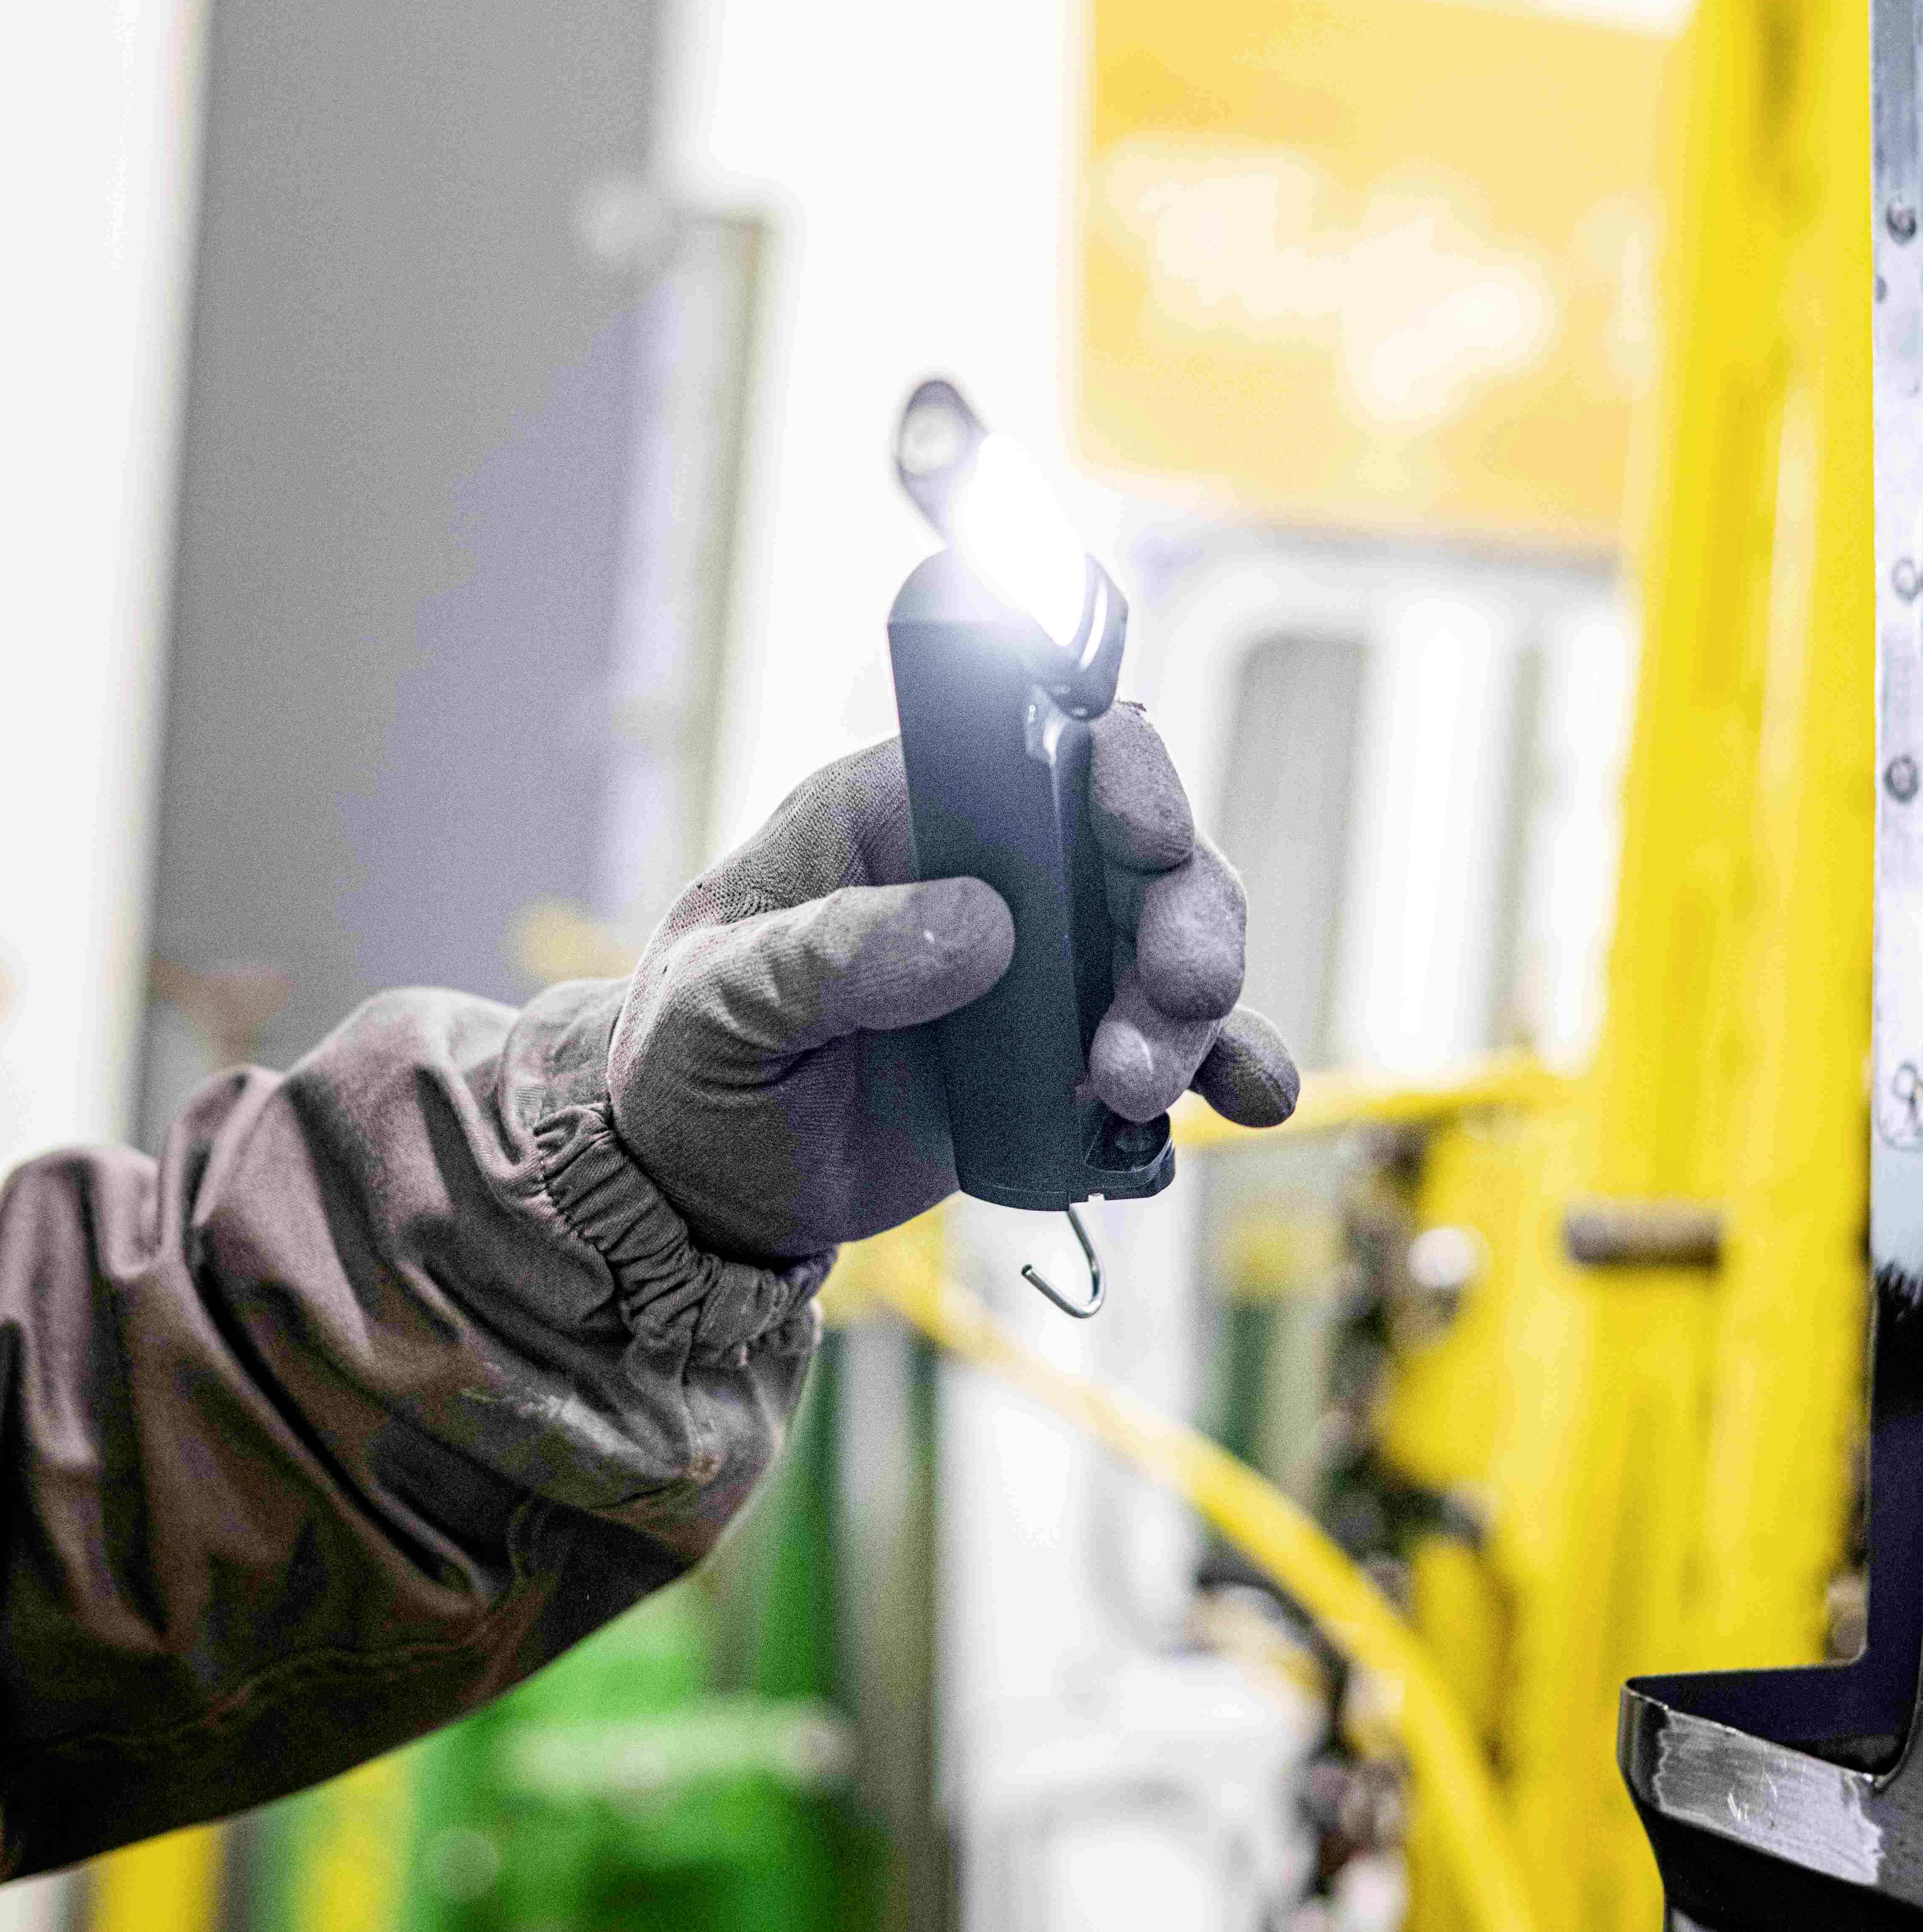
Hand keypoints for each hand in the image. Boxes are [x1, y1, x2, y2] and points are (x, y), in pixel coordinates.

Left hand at [606, 708, 1297, 1261]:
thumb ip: (829, 956)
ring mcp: (1040, 970)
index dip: (1120, 771)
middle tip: (1178, 998)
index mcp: (901, 812)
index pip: (1041, 744)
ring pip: (1170, 950)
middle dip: (1185, 918)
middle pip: (1142, 853)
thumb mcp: (716, 1002)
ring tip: (1132, 1090)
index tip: (1145, 837)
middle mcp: (993, 872)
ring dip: (1195, 1014)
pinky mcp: (1064, 1061)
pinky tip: (1247, 1103)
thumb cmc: (683, 1060)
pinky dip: (1226, 1070)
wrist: (698, 1187)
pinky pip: (1170, 1052)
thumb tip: (978, 926)